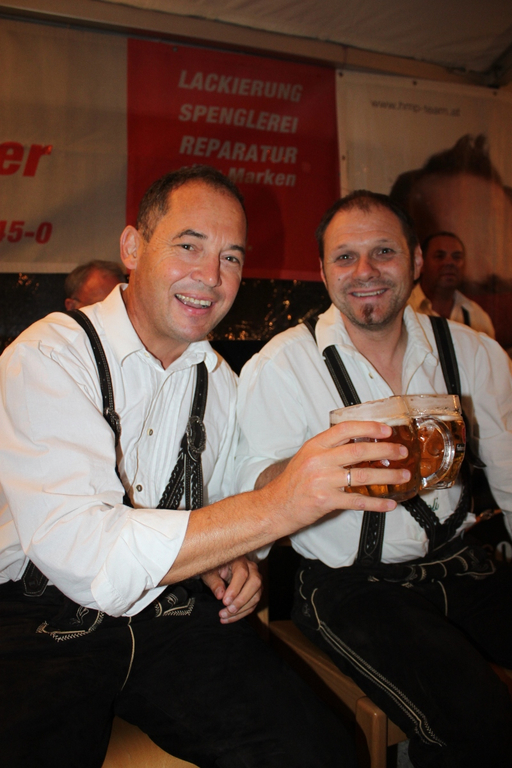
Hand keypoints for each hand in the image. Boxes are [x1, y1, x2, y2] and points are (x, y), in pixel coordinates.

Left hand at [201, 556, 261, 623]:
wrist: (219, 568)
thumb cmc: (213, 568)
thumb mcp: (209, 573)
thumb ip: (214, 582)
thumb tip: (220, 595)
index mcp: (239, 560)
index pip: (242, 574)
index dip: (235, 589)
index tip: (224, 601)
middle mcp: (251, 568)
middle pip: (254, 584)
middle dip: (242, 600)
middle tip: (228, 610)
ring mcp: (256, 579)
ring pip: (256, 596)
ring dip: (241, 610)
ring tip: (224, 616)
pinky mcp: (255, 591)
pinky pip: (253, 603)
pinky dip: (242, 613)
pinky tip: (229, 618)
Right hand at [264, 420, 410, 532]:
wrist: (274, 507)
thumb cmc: (292, 484)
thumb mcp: (307, 457)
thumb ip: (330, 450)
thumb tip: (361, 447)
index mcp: (315, 446)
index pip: (345, 429)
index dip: (369, 428)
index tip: (386, 430)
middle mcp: (319, 460)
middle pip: (359, 451)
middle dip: (385, 450)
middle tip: (401, 452)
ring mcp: (323, 481)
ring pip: (363, 475)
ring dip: (388, 476)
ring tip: (403, 475)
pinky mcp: (326, 500)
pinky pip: (357, 500)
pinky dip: (376, 503)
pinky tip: (389, 503)